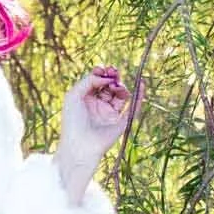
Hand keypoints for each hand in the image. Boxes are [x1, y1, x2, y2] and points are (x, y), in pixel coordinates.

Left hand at [56, 64, 143, 181]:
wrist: (80, 145)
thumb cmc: (73, 121)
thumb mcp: (74, 95)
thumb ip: (89, 80)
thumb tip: (106, 77)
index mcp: (85, 99)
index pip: (97, 82)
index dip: (101, 73)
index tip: (103, 68)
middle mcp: (99, 106)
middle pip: (109, 86)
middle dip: (112, 77)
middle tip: (114, 71)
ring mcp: (110, 114)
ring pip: (120, 94)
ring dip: (120, 86)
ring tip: (117, 86)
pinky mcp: (121, 122)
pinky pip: (133, 107)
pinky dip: (139, 95)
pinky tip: (140, 84)